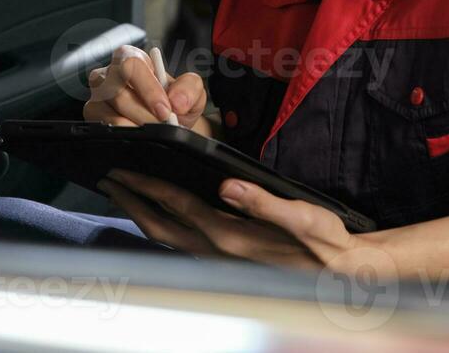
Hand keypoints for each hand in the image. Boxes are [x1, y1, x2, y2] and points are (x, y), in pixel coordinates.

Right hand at [83, 44, 207, 129]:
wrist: (166, 123)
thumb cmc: (173, 101)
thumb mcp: (190, 91)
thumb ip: (189, 88)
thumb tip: (176, 101)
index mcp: (131, 58)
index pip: (131, 66)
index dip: (149, 90)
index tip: (165, 110)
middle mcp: (108, 74)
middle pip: (118, 94)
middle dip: (145, 115)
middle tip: (163, 126)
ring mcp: (97, 97)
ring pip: (111, 116)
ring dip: (137, 128)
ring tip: (154, 133)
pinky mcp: (92, 116)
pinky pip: (105, 130)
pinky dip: (127, 137)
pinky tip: (140, 138)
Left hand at [97, 169, 357, 270]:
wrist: (341, 277)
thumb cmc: (324, 244)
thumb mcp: (303, 218)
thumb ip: (263, 203)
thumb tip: (228, 186)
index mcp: (231, 235)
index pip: (177, 205)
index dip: (146, 187)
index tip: (121, 171)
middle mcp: (217, 251)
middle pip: (160, 225)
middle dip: (131, 202)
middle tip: (107, 181)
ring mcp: (219, 260)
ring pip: (167, 237)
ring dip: (142, 215)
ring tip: (124, 195)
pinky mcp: (225, 262)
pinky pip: (180, 244)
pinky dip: (162, 226)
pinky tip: (160, 216)